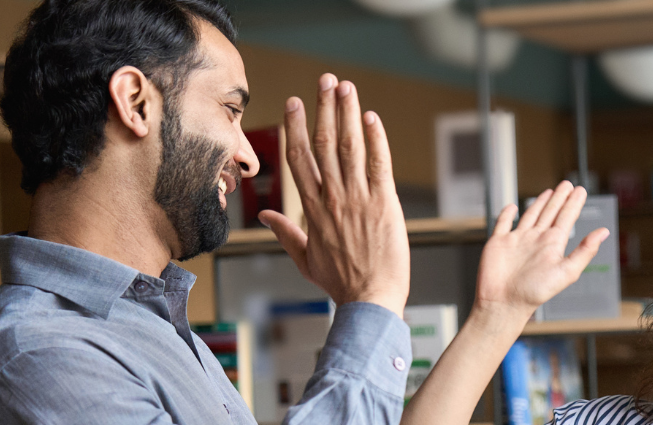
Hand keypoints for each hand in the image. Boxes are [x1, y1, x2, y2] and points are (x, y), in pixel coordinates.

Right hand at [258, 74, 409, 316]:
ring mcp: (358, 199)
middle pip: (323, 144)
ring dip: (347, 113)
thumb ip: (286, 233)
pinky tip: (371, 117)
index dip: (295, 127)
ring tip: (346, 87)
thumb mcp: (305, 259)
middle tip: (325, 80)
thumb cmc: (341, 283)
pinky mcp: (385, 203)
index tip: (295, 102)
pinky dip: (376, 139)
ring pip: (349, 147)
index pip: (299, 159)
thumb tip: (268, 216)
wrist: (369, 300)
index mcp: (312, 210)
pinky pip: (379, 164)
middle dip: (323, 108)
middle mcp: (332, 198)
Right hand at [474, 181, 609, 320]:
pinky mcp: (498, 242)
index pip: (566, 218)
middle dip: (559, 198)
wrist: (504, 303)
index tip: (581, 190)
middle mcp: (536, 240)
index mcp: (552, 245)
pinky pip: (503, 223)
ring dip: (540, 203)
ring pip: (531, 215)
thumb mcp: (567, 271)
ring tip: (549, 192)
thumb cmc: (535, 293)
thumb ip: (585, 251)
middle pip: (551, 212)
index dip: (574, 203)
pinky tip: (512, 207)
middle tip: (568, 184)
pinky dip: (507, 214)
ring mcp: (517, 240)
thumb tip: (604, 232)